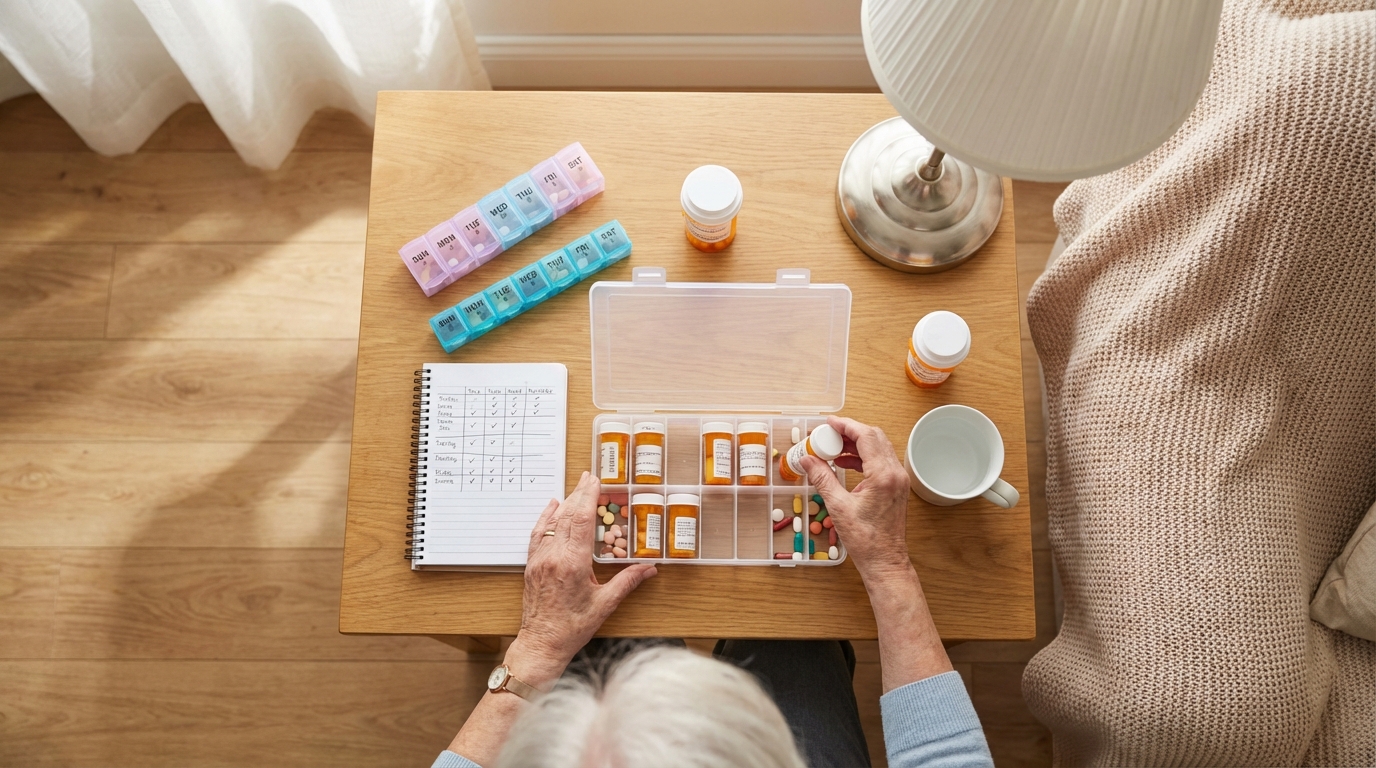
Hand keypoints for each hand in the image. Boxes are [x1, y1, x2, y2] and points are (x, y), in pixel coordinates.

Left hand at [508, 471, 656, 683]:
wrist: (541, 644)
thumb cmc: (572, 628)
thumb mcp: (605, 604)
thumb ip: (628, 582)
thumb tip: (649, 568)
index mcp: (573, 563)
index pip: (581, 521)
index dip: (589, 497)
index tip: (595, 481)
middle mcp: (553, 557)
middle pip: (567, 516)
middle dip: (579, 494)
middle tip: (590, 476)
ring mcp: (539, 559)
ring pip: (552, 522)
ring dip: (565, 503)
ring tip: (577, 487)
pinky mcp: (532, 565)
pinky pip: (537, 534)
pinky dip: (545, 517)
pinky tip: (551, 506)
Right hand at [799, 416, 911, 578]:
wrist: (885, 560)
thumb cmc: (866, 540)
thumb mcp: (838, 507)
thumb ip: (822, 478)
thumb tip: (808, 460)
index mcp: (883, 475)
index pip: (866, 437)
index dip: (846, 426)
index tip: (829, 422)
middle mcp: (895, 473)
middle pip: (874, 438)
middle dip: (850, 432)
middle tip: (828, 433)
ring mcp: (898, 480)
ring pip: (878, 448)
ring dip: (856, 444)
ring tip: (832, 448)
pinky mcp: (896, 487)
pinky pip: (880, 461)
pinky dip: (862, 457)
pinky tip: (844, 463)